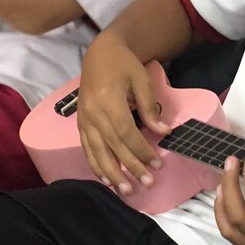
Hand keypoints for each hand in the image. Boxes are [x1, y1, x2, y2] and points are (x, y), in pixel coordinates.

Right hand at [76, 33, 167, 194]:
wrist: (100, 53)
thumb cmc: (124, 64)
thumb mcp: (141, 79)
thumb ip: (149, 107)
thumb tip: (163, 131)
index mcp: (108, 100)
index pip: (126, 132)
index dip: (142, 150)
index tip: (157, 163)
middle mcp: (93, 113)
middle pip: (113, 146)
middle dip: (131, 167)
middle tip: (147, 183)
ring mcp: (84, 119)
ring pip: (97, 152)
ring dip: (112, 174)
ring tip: (126, 190)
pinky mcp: (80, 123)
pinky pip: (86, 148)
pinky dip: (95, 165)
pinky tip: (105, 179)